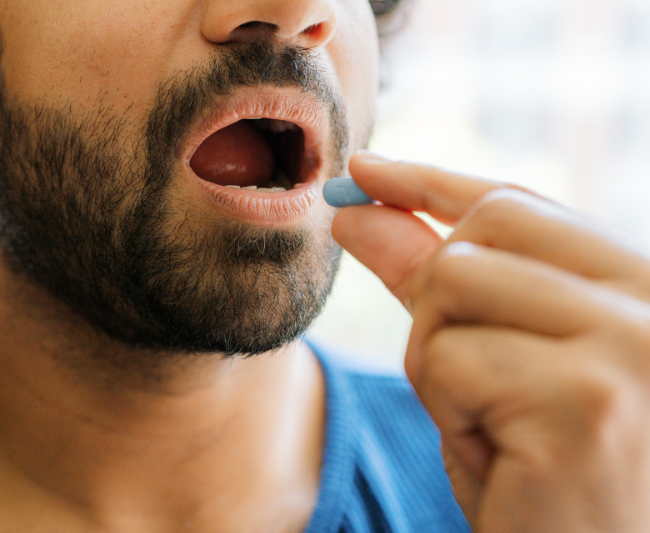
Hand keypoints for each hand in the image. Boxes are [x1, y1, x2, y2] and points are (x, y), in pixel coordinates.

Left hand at [332, 150, 649, 532]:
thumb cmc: (538, 475)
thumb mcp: (485, 362)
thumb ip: (430, 277)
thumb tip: (357, 207)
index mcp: (641, 289)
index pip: (519, 204)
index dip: (430, 184)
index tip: (364, 171)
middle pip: (478, 235)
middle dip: (436, 303)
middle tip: (471, 385)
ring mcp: (632, 347)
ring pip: (453, 285)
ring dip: (440, 364)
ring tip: (496, 429)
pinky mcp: (586, 401)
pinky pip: (449, 358)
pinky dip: (447, 412)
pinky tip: (503, 460)